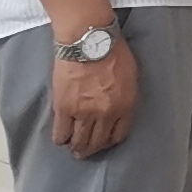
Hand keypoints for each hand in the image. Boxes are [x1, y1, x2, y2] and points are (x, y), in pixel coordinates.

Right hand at [49, 30, 136, 157]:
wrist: (89, 40)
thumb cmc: (112, 51)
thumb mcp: (130, 76)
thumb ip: (125, 96)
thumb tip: (118, 108)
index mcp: (126, 105)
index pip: (118, 135)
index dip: (109, 141)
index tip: (104, 141)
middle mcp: (106, 114)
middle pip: (97, 142)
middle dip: (91, 150)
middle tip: (85, 151)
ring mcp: (84, 113)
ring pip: (79, 142)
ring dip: (76, 148)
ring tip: (73, 148)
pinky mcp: (64, 108)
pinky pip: (61, 133)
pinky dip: (60, 139)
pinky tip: (61, 138)